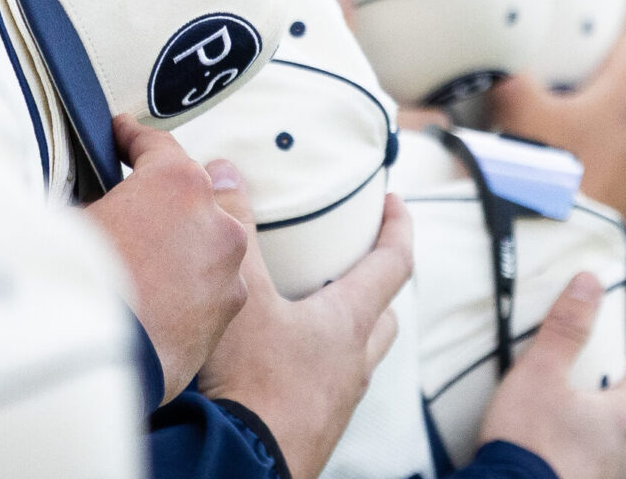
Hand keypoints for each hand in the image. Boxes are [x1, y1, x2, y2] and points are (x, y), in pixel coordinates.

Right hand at [86, 116, 249, 403]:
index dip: (131, 137)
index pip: (156, 145)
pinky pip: (207, 286)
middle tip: (129, 203)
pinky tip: (155, 298)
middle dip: (162, 195)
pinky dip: (186, 285)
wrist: (88, 364)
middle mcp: (216, 221)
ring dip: (180, 244)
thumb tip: (86, 204)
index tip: (120, 135)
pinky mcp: (227, 314)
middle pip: (191, 194)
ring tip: (142, 259)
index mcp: (176, 183)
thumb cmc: (71, 284)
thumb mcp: (65, 223)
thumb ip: (87, 202)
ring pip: (207, 242)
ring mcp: (228, 270)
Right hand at [200, 186, 414, 478]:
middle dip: (377, 284)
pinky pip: (328, 388)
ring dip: (348, 330)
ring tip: (316, 314)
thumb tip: (226, 175)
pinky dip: (318, 367)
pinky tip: (283, 366)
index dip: (398, 228)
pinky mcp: (314, 428)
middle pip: (383, 315)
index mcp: (348, 321)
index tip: (397, 204)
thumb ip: (236, 231)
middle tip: (358, 261)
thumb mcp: (242, 294)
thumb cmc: (253, 384)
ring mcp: (338, 400)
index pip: (393, 262)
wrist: (244, 466)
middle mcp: (353, 361)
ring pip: (359, 356)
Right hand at [479, 273, 625, 478]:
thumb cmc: (527, 440)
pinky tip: (566, 470)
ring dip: (611, 453)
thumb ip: (565, 328)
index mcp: (617, 421)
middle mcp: (622, 460)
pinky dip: (589, 475)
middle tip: (605, 405)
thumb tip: (588, 282)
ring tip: (582, 442)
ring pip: (622, 468)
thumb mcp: (539, 373)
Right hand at [491, 0, 625, 214]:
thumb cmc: (540, 172)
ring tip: (585, 93)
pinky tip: (573, 146)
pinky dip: (601, 138)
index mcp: (624, 100)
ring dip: (613, 102)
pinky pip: (617, 153)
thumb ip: (506, 70)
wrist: (553, 247)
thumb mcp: (517, 109)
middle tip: (606, 39)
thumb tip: (490, 44)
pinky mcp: (622, 198)